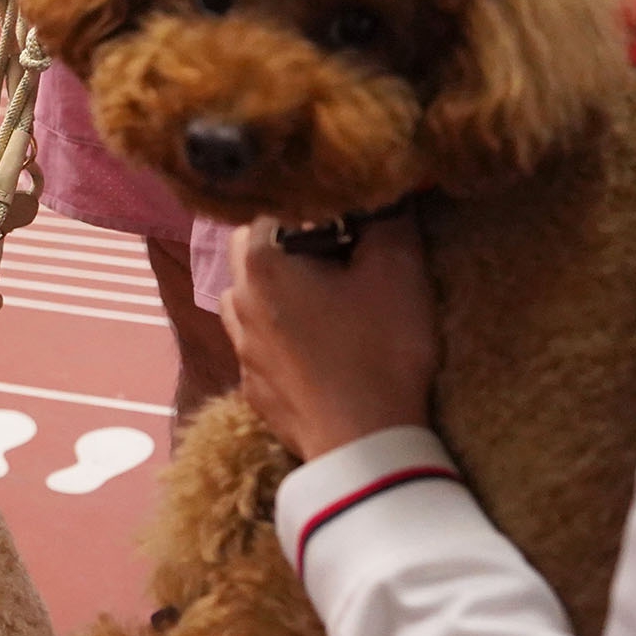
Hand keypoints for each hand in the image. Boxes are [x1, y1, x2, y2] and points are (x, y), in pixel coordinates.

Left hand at [222, 214, 440, 462]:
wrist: (364, 444)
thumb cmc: (380, 348)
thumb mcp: (398, 270)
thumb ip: (387, 219)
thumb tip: (382, 191)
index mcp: (261, 261)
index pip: (272, 207)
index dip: (314, 209)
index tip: (349, 224)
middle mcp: (237, 299)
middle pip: (253, 250)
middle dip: (291, 246)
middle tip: (341, 260)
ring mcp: (239, 347)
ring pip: (250, 298)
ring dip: (281, 292)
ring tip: (329, 304)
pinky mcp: (252, 387)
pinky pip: (260, 344)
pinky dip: (282, 337)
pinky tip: (320, 348)